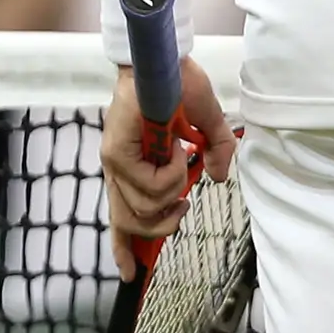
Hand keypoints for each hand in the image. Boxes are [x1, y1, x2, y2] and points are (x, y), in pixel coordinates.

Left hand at [102, 53, 233, 264]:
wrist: (165, 58)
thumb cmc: (179, 84)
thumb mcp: (207, 124)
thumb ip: (216, 152)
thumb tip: (218, 178)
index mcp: (132, 167)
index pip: (120, 218)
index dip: (124, 250)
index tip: (130, 275)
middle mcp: (119, 168)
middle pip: (129, 223)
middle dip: (161, 227)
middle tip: (183, 209)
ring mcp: (115, 161)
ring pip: (144, 206)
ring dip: (173, 189)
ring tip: (182, 158)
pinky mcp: (117, 152)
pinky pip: (150, 184)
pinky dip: (171, 172)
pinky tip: (176, 147)